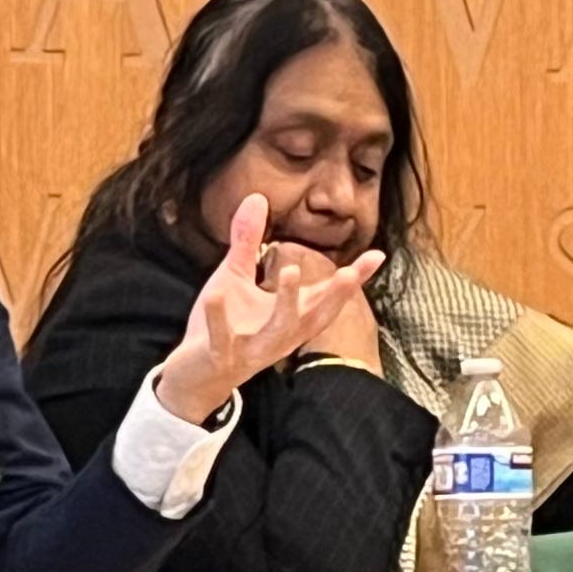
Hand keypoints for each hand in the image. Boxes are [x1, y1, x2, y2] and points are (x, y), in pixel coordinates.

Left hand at [148, 193, 384, 424]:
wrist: (194, 374)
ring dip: (288, 302)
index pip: (326, 297)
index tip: (378, 256)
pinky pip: (222, 338)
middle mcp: (280, 336)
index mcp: (290, 318)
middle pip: (315, 317)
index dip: (353, 281)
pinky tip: (214, 292)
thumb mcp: (236, 277)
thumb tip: (257, 197)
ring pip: (278, 330)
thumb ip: (248, 241)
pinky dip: (219, 317)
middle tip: (350, 273)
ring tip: (292, 271)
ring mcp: (252, 348)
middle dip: (334, 297)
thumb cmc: (224, 325)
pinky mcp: (221, 356)